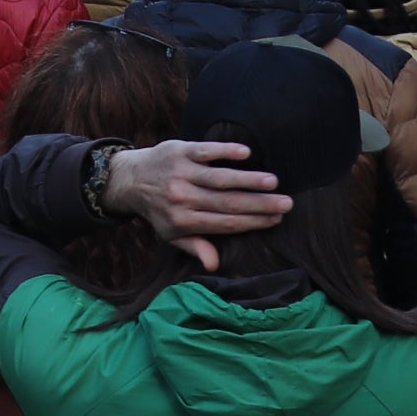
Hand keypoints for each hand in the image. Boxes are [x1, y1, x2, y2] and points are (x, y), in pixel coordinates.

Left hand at [98, 140, 287, 267]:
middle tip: (286, 204)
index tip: (276, 220)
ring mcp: (181, 173)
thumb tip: (215, 265)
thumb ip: (196, 246)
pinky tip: (246, 153)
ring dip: (248, 180)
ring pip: (220, 178)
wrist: (130, 179)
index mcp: (184, 221)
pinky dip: (224, 151)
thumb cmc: (159, 210)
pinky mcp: (180, 151)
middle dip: (259, 204)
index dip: (252, 222)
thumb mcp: (172, 234)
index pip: (225, 223)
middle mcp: (183, 198)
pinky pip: (205, 151)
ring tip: (273, 182)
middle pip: (227, 202)